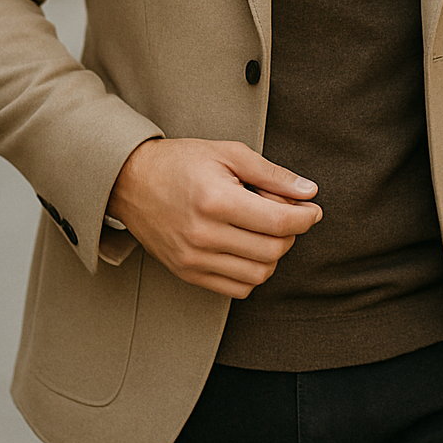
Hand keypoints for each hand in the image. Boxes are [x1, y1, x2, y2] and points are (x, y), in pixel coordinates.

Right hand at [106, 139, 321, 298]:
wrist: (131, 181)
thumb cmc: (181, 162)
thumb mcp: (228, 153)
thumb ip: (272, 174)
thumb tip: (308, 191)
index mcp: (216, 200)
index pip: (280, 222)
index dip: (306, 217)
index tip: (312, 209)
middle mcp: (204, 235)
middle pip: (273, 251)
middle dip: (291, 233)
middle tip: (283, 212)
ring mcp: (194, 259)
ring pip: (259, 275)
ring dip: (273, 254)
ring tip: (262, 228)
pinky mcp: (188, 273)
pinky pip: (237, 289)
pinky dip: (252, 273)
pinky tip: (247, 247)